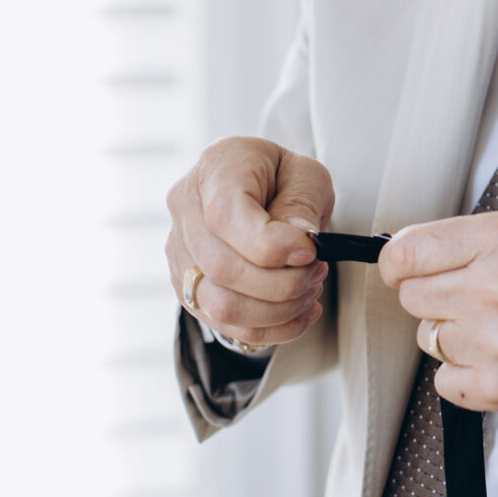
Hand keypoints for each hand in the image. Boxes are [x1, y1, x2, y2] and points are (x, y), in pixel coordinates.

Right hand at [166, 136, 334, 346]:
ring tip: (309, 290)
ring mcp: (180, 252)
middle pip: (221, 267)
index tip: (310, 251)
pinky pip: (226, 325)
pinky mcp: (188, 287)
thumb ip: (301, 204)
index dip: (271, 245)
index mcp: (215, 168)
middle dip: (281, 283)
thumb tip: (300, 241)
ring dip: (276, 310)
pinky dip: (271, 328)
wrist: (261, 188)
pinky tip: (300, 312)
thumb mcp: (305, 175)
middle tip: (317, 272)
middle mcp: (185, 209)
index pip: (225, 216)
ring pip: (219, 305)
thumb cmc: (283, 178)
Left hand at [379, 212, 497, 422]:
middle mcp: (495, 290)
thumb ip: (472, 241)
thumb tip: (407, 257)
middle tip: (480, 298)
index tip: (410, 269)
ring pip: (429, 340)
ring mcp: (496, 345)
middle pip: (412, 298)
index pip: (404, 254)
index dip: (403, 263)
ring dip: (457, 335)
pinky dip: (468, 373)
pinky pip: (445, 381)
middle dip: (438, 296)